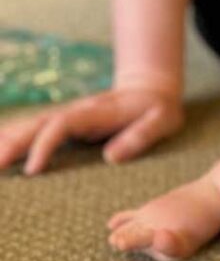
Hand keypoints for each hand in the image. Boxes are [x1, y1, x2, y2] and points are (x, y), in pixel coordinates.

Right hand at [0, 85, 183, 174]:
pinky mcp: (64, 124)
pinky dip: (12, 138)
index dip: (45, 145)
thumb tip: (111, 157)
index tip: (33, 170)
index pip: (63, 125)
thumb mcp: (163, 119)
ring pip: (31, 126)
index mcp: (96, 111)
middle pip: (38, 124)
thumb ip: (141, 136)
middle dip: (13, 143)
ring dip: (7, 140)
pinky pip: (33, 131)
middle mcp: (76, 111)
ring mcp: (68, 116)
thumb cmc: (158, 109)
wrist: (151, 90)